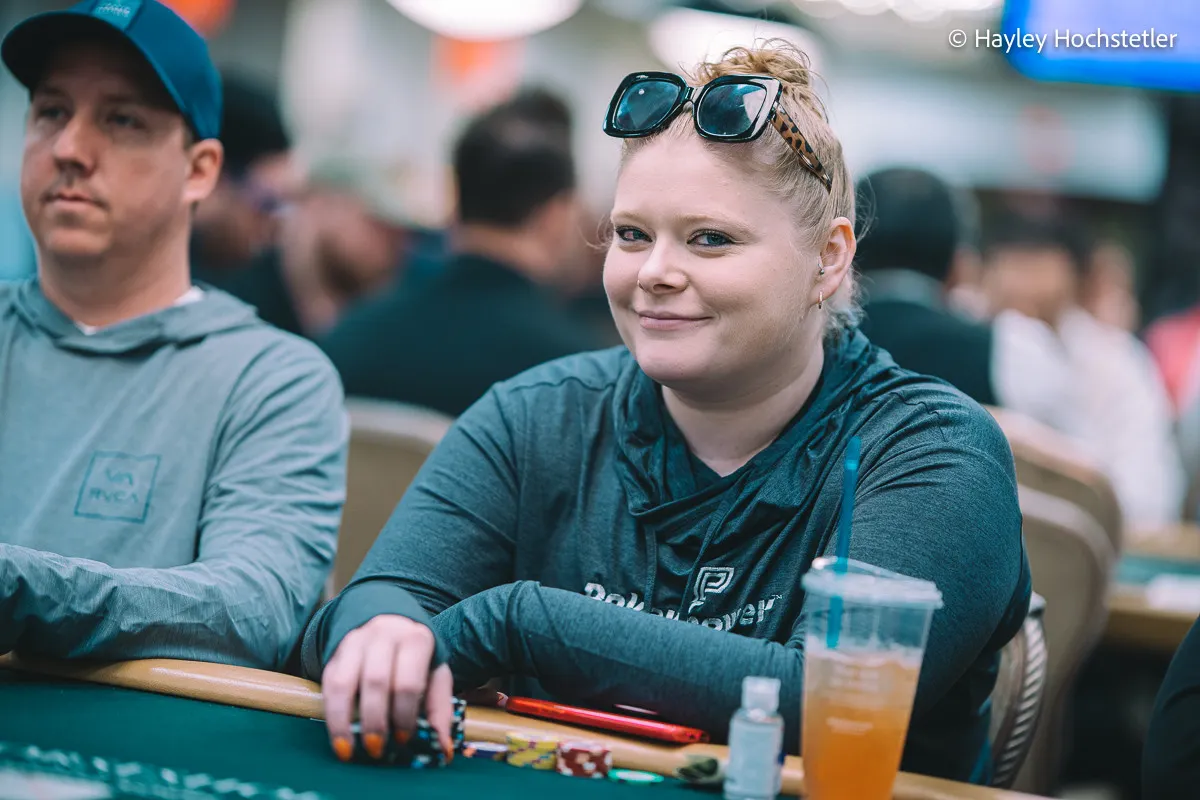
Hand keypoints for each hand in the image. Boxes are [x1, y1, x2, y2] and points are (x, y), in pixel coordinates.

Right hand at [321, 614, 453, 762]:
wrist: (388, 623)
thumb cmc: (414, 657)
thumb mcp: (435, 674)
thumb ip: (440, 709)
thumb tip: (443, 747)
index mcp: (414, 640)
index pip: (407, 682)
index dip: (404, 715)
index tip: (404, 740)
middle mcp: (383, 636)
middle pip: (375, 682)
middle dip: (375, 720)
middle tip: (377, 749)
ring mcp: (354, 643)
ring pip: (343, 683)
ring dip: (344, 720)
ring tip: (348, 750)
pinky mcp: (334, 655)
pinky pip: (327, 685)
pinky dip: (331, 714)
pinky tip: (338, 737)